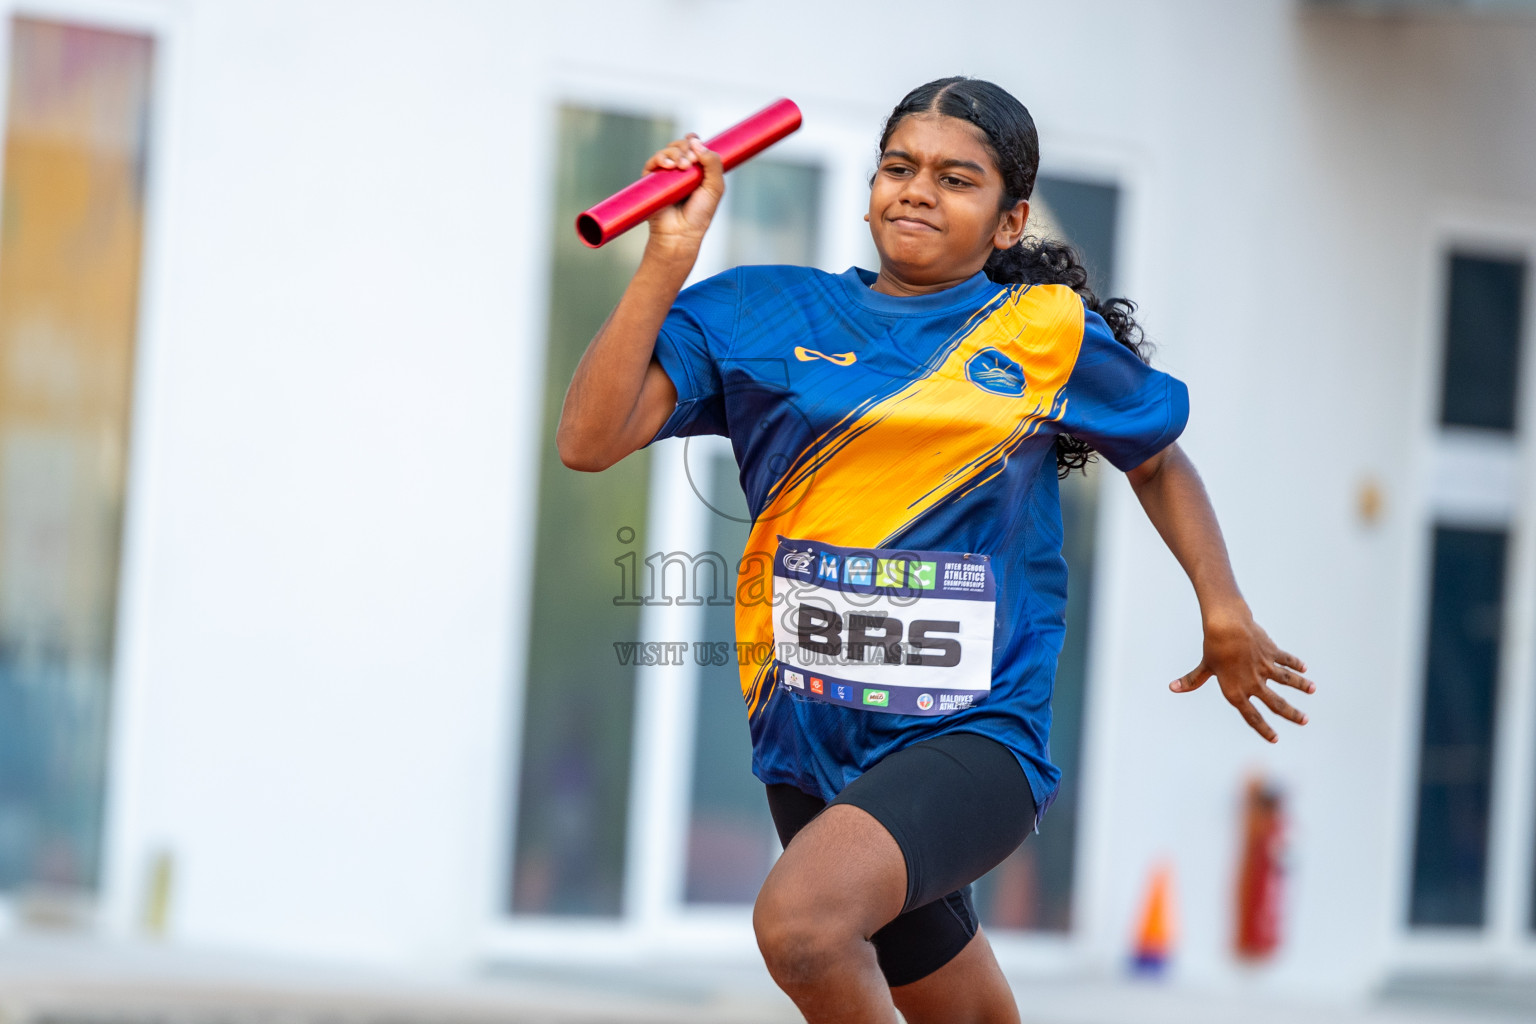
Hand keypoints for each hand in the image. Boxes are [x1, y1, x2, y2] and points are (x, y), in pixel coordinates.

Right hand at [642, 135, 723, 258]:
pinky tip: (669, 166)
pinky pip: (653, 162)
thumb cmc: (700, 214)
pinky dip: (661, 159)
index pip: (694, 146)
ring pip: (667, 151)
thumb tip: (696, 142)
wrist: (681, 233)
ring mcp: (666, 175)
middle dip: (686, 148)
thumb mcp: (715, 187)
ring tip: (682, 166)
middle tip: (691, 162)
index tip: (695, 141)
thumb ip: (713, 163)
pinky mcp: (652, 181)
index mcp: (697, 170)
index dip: (694, 140)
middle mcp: (680, 170)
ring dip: (675, 153)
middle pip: (681, 145)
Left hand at [1171, 609, 1313, 742]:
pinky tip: (1305, 669)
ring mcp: (1265, 668)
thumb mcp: (1204, 667)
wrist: (1227, 627)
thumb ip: (1192, 681)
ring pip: (1288, 680)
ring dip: (1301, 686)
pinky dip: (1295, 664)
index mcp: (1237, 691)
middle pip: (1276, 703)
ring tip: (1312, 690)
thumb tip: (1172, 688)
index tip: (1275, 738)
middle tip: (1305, 721)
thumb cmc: (1213, 648)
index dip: (1263, 729)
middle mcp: (1254, 683)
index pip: (1252, 716)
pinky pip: (1286, 660)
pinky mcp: (1272, 652)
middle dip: (1291, 714)